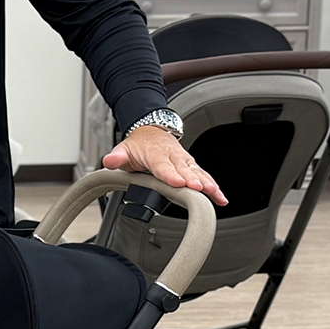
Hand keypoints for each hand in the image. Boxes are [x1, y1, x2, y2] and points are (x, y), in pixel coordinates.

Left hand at [104, 125, 227, 205]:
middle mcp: (173, 157)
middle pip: (184, 169)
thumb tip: (109, 161)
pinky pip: (204, 175)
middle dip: (192, 179)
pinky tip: (221, 198)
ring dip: (207, 183)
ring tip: (215, 195)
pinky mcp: (191, 165)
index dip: (171, 175)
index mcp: (156, 154)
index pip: (163, 166)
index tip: (178, 182)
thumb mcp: (123, 149)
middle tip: (199, 189)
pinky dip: (213, 185)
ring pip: (197, 172)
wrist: (150, 130)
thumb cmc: (138, 144)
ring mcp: (184, 161)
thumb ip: (117, 157)